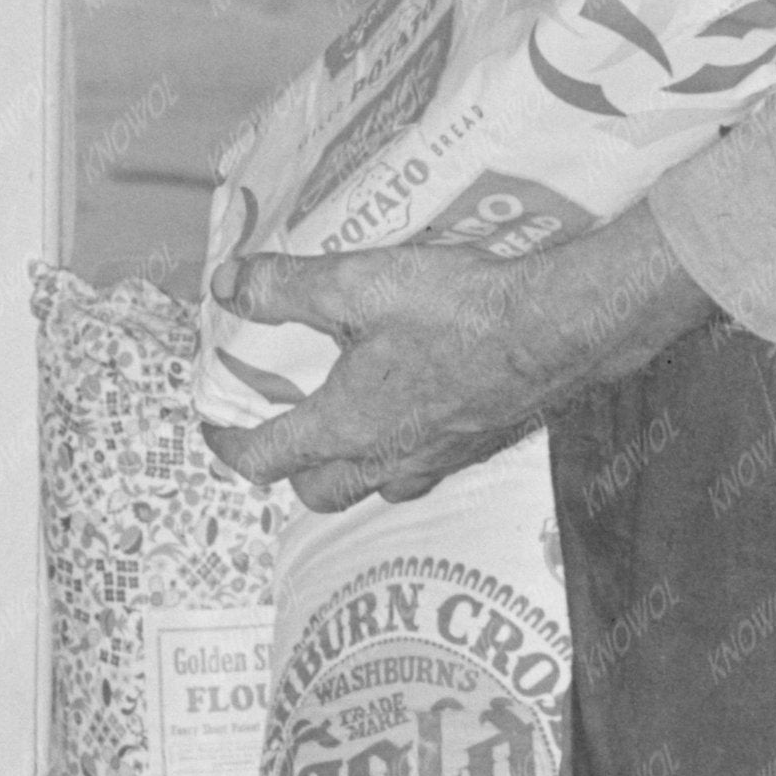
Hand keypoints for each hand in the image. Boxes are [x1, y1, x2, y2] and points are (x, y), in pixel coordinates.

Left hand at [209, 239, 555, 514]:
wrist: (561, 329)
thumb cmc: (460, 309)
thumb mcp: (358, 283)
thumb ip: (285, 289)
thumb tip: (227, 286)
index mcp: (346, 427)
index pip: (264, 457)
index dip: (227, 444)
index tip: (213, 427)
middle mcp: (387, 460)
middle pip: (318, 492)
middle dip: (289, 469)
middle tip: (280, 430)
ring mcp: (436, 462)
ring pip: (373, 488)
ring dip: (347, 469)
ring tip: (344, 426)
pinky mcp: (476, 451)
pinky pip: (420, 471)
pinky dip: (398, 454)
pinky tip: (413, 413)